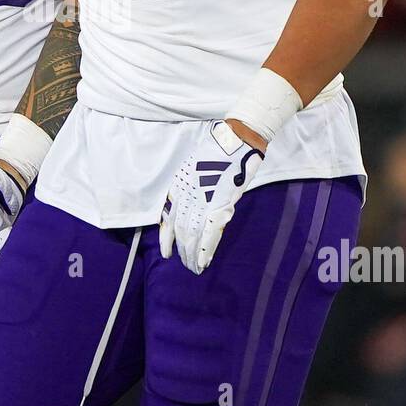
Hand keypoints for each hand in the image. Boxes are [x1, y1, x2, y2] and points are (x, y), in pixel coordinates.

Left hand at [159, 120, 265, 274]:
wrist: (239, 137)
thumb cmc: (222, 150)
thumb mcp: (196, 167)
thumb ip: (194, 187)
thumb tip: (195, 206)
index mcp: (180, 185)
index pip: (168, 217)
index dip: (167, 237)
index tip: (166, 252)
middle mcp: (186, 193)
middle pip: (181, 229)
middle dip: (182, 250)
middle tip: (186, 265)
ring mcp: (203, 199)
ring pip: (193, 234)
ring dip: (193, 253)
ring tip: (194, 268)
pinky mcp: (220, 203)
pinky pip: (210, 232)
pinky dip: (206, 249)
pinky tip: (203, 261)